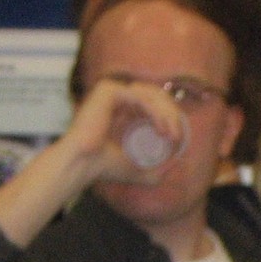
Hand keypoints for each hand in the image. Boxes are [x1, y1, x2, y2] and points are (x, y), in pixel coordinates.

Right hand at [57, 76, 191, 188]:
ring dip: (167, 114)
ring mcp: (112, 91)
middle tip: (177, 136)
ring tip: (172, 135)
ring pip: (152, 95)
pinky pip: (141, 98)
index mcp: (123, 109)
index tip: (177, 139)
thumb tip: (178, 162)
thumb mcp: (139, 170)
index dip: (171, 118)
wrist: (82, 165)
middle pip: (157, 95)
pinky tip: (162, 129)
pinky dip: (156, 113)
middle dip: (172, 114)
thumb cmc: (105, 168)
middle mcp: (118, 97)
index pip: (155, 103)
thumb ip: (158, 169)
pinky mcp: (108, 91)